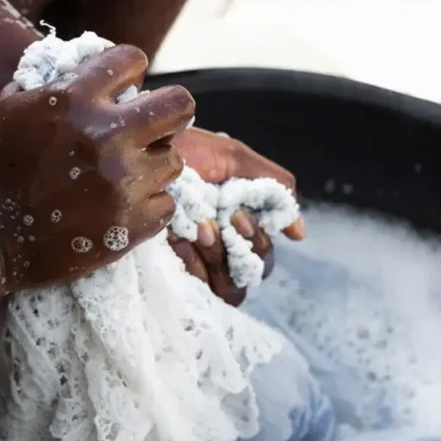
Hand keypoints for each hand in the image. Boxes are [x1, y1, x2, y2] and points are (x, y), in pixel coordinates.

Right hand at [0, 45, 194, 292]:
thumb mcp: (8, 107)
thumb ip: (51, 82)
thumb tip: (83, 66)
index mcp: (74, 99)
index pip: (133, 60)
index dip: (130, 71)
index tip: (126, 86)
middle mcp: (107, 136)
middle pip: (180, 105)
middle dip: (168, 112)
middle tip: (153, 126)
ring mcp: (123, 183)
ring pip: (174, 160)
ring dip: (153, 164)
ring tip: (127, 175)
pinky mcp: (131, 225)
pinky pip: (166, 204)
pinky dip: (148, 205)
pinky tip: (122, 206)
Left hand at [170, 128, 304, 305]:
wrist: (142, 149)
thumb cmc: (184, 149)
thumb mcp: (233, 158)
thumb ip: (273, 188)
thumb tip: (298, 234)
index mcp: (235, 224)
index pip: (262, 255)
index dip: (259, 243)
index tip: (240, 219)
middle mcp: (218, 247)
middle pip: (251, 275)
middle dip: (241, 249)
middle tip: (220, 223)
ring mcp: (193, 261)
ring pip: (230, 289)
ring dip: (218, 258)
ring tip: (199, 230)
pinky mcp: (169, 270)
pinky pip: (199, 290)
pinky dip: (194, 266)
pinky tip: (178, 241)